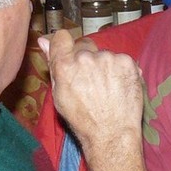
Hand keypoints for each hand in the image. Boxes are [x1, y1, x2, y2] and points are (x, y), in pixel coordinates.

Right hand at [39, 31, 142, 155]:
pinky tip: (118, 87)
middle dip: (86, 58)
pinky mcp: (127, 62)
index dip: (65, 45)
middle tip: (91, 81)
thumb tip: (44, 41)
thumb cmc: (83, 119)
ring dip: (104, 65)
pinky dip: (120, 70)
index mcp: (65, 65)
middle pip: (84, 45)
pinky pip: (120, 59)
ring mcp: (108, 58)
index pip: (62, 37)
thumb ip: (53, 65)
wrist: (112, 133)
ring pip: (103, 54)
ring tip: (107, 88)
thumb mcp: (59, 95)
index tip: (69, 54)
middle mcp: (85, 57)